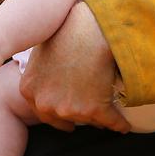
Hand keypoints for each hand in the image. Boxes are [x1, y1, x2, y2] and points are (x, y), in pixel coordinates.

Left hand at [19, 3, 130, 132]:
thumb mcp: (41, 52)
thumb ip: (40, 73)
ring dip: (98, 117)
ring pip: (88, 119)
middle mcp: (46, 104)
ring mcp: (69, 109)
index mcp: (29, 91)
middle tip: (85, 117)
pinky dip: (119, 124)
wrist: (90, 30)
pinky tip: (124, 125)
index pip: (42, 112)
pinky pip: (110, 122)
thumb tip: (49, 78)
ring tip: (108, 113)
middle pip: (64, 118)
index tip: (67, 120)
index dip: (57, 115)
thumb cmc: (67, 32)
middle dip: (76, 118)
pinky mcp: (94, 110)